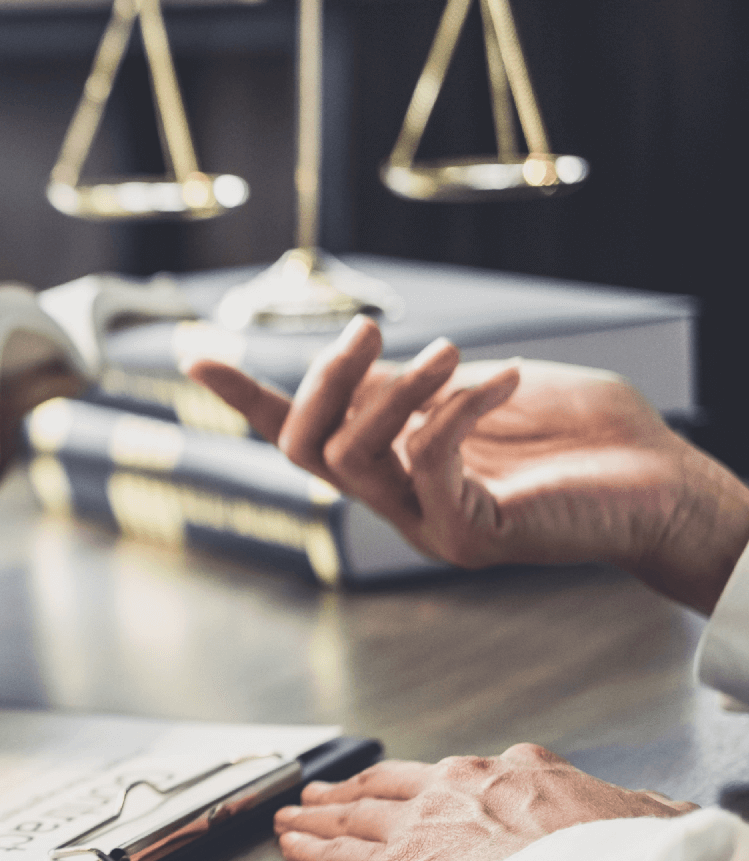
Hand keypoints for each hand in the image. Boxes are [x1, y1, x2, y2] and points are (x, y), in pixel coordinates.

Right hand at [185, 317, 748, 612]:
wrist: (667, 487)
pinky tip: (503, 379)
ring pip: (353, 460)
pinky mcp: (468, 534)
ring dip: (395, 394)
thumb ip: (420, 382)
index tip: (194, 354)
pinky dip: (456, 410)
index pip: (302, 434)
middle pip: (307, 448)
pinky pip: (427, 464)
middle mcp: (397, 501)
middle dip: (324, 381)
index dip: (246, 397)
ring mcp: (426, 523)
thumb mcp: (484, 386)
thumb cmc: (591, 436)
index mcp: (394, 464)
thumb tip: (360, 362)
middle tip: (368, 326)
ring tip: (452, 352)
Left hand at [276, 744, 695, 860]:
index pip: (459, 774)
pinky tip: (289, 849)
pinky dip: (307, 853)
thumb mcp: (642, 815)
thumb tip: (660, 811)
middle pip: (388, 785)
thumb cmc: (623, 858)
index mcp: (513, 773)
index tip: (418, 784)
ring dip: (317, 817)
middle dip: (353, 788)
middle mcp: (453, 790)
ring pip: (350, 818)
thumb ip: (632, 809)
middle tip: (325, 791)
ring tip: (293, 815)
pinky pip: (335, 860)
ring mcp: (416, 829)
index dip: (431, 782)